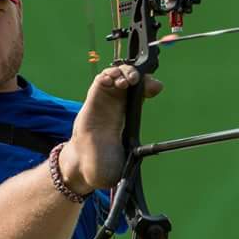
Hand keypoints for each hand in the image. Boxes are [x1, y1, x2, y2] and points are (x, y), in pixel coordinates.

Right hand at [59, 65, 163, 193]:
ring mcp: (105, 100)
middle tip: (136, 81)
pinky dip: (106, 76)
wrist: (85, 166)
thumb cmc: (106, 163)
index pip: (143, 92)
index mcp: (131, 115)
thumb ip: (137, 158)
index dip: (150, 86)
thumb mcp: (128, 161)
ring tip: (123, 81)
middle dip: (138, 74)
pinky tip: (108, 81)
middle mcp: (120, 105)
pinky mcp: (92, 99)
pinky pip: (100, 81)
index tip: (154, 88)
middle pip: (132, 78)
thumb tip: (148, 162)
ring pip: (117, 75)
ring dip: (122, 72)